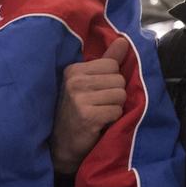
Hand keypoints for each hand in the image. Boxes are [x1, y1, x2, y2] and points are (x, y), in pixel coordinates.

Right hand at [51, 37, 130, 173]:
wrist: (62, 145)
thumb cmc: (77, 112)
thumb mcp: (88, 83)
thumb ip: (107, 61)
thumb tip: (123, 41)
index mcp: (73, 70)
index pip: (112, 64)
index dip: (112, 80)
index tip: (98, 92)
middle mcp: (74, 81)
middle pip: (119, 79)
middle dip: (115, 94)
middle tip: (99, 105)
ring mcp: (79, 98)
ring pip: (120, 95)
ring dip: (115, 107)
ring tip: (100, 113)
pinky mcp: (87, 116)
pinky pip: (117, 111)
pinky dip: (113, 119)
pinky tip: (99, 123)